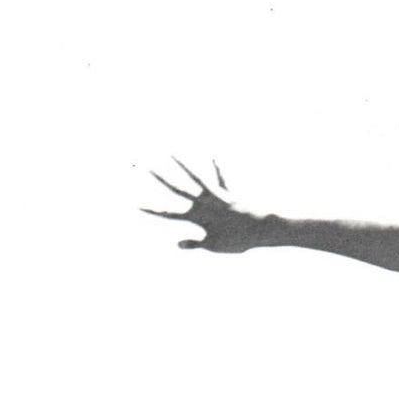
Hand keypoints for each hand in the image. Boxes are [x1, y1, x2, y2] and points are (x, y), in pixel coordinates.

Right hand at [140, 158, 263, 251]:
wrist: (261, 227)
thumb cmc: (238, 240)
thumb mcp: (215, 246)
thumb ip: (195, 243)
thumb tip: (177, 244)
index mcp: (197, 217)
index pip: (169, 213)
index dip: (152, 210)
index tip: (136, 204)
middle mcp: (203, 203)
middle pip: (178, 189)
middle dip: (162, 178)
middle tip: (147, 166)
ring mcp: (215, 195)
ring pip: (195, 177)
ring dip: (183, 165)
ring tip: (172, 153)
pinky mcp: (228, 192)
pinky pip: (221, 179)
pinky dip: (217, 169)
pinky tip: (213, 157)